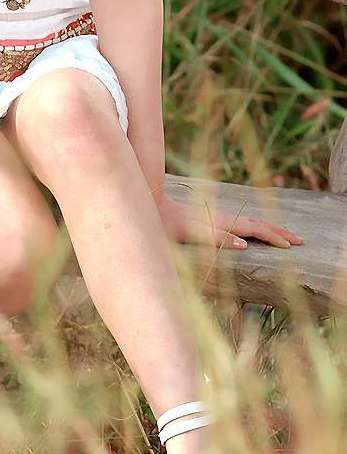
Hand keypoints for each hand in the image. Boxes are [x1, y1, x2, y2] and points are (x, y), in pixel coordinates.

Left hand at [155, 194, 304, 249]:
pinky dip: (258, 228)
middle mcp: (224, 218)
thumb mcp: (188, 233)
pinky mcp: (214, 220)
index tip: (289, 247)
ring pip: (252, 222)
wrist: (152, 205)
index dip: (273, 238)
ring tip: (287, 236)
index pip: (254, 230)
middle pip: (258, 224)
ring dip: (271, 229)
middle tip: (300, 241)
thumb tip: (244, 244)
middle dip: (279, 232)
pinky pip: (243, 224)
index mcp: (221, 222)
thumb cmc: (167, 224)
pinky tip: (259, 233)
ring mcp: (220, 217)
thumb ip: (215, 237)